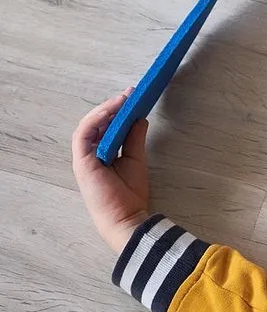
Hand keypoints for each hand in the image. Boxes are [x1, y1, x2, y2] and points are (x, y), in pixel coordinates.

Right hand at [71, 88, 150, 252]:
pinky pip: (84, 134)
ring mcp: (84, 158)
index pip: (104, 128)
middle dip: (111, 107)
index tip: (132, 98)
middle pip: (95, 125)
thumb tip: (140, 118)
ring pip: (88, 126)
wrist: (127, 218)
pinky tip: (112, 110)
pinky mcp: (81, 162)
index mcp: (101, 155)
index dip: (116, 112)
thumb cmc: (130, 194)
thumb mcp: (136, 159)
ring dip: (105, 110)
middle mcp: (90, 155)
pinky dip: (96, 120)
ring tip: (123, 99)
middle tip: (129, 94)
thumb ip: (134, 138)